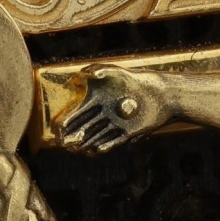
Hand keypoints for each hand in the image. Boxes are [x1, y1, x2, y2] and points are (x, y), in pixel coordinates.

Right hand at [59, 66, 174, 151]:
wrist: (160, 93)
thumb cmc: (136, 80)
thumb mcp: (115, 71)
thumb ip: (97, 70)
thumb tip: (80, 74)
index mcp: (98, 100)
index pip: (79, 113)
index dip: (69, 121)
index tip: (59, 129)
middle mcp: (105, 114)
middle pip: (86, 126)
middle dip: (75, 135)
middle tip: (64, 143)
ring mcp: (116, 124)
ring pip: (98, 135)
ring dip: (88, 142)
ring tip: (78, 149)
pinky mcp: (128, 132)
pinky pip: (114, 141)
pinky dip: (106, 146)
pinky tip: (97, 150)